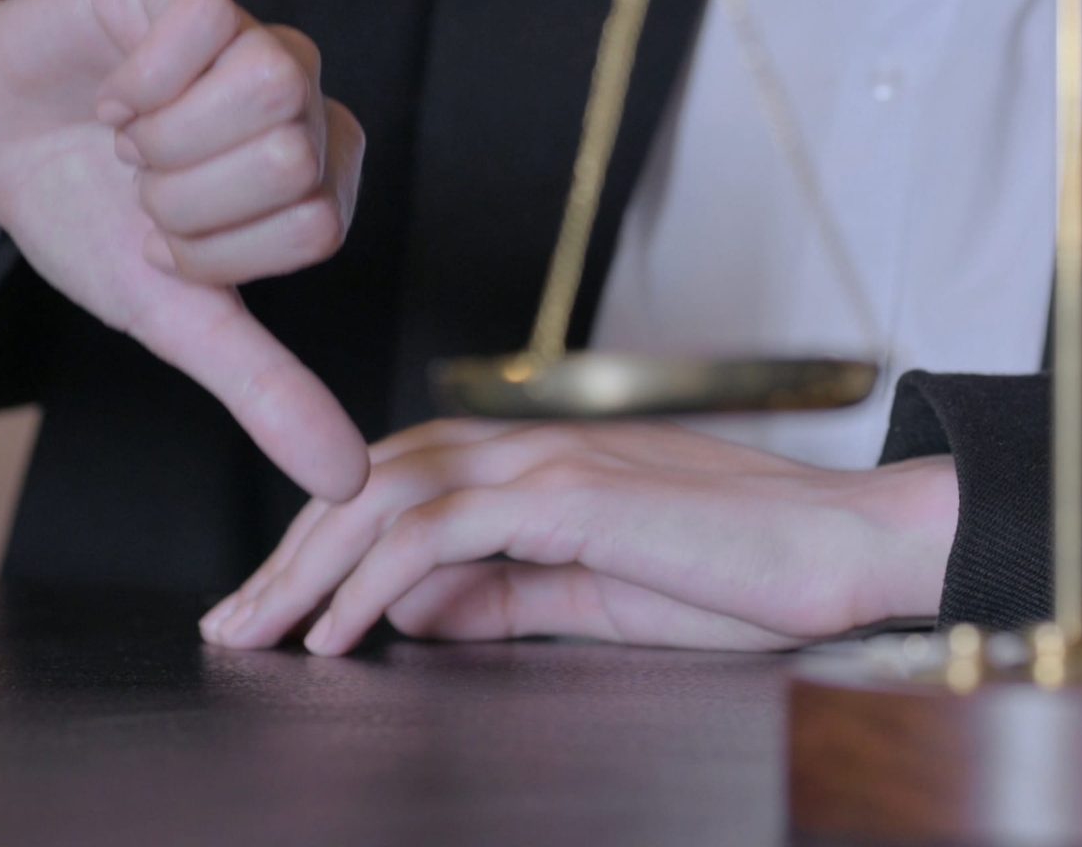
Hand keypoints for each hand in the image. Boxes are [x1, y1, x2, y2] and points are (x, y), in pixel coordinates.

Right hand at [0, 0, 370, 501]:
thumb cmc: (92, 221)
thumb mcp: (175, 315)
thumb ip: (264, 387)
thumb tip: (348, 481)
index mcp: (316, 169)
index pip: (313, 228)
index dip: (220, 254)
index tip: (164, 241)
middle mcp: (296, 92)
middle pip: (294, 159)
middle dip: (188, 203)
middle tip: (138, 191)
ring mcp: (240, 31)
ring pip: (272, 86)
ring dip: (168, 143)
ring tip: (125, 144)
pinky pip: (203, 26)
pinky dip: (137, 86)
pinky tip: (107, 98)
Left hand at [200, 419, 956, 654]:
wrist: (852, 550)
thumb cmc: (742, 576)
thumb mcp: (597, 599)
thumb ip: (505, 600)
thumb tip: (413, 618)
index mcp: (534, 464)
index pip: (394, 484)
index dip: (321, 540)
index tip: (269, 604)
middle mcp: (528, 446)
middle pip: (368, 483)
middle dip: (286, 554)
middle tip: (229, 621)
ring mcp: (549, 462)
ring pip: (387, 499)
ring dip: (309, 568)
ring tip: (258, 633)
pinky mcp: (573, 496)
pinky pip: (443, 532)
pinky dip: (377, 582)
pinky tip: (340, 633)